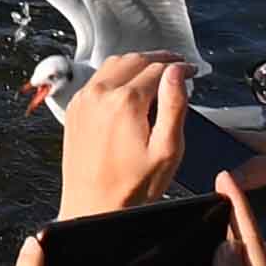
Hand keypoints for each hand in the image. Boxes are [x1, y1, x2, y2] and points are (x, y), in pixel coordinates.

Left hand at [52, 56, 186, 220]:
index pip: (158, 69)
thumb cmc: (131, 186)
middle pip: (135, 60)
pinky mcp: (74, 108)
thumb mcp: (167, 149)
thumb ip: (174, 106)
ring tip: (157, 73)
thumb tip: (176, 74)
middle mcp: (99, 94)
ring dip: (137, 63)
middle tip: (177, 66)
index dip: (179, 67)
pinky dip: (117, 75)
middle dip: (159, 60)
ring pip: (113, 65)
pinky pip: (97, 79)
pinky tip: (130, 87)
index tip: (191, 71)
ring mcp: (83, 100)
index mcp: (125, 101)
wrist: (93, 205)